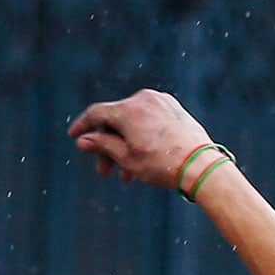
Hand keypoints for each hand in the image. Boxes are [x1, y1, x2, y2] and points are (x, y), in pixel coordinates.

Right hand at [69, 90, 215, 190]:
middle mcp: (144, 99)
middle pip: (116, 121)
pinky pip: (149, 122)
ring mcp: (161, 102)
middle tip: (104, 172)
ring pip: (133, 124)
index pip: (96, 114)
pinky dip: (141, 138)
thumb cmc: (162, 164)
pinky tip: (142, 160)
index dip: (82, 126)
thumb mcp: (126, 158)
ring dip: (125, 147)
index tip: (74, 137)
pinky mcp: (174, 110)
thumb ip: (102, 146)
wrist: (201, 166)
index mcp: (128, 109)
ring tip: (126, 175)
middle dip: (107, 148)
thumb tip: (83, 140)